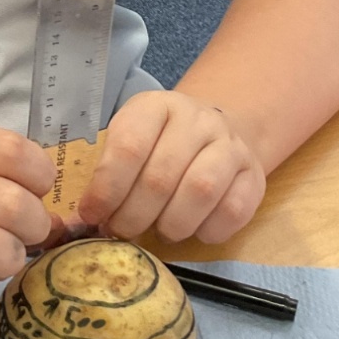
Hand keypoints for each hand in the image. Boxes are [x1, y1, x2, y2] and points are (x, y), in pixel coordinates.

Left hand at [76, 91, 265, 243]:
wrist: (216, 133)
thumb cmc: (160, 144)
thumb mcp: (129, 139)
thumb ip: (107, 173)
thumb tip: (83, 219)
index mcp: (158, 107)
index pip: (129, 147)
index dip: (106, 189)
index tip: (92, 215)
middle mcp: (199, 120)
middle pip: (161, 177)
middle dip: (133, 216)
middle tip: (121, 232)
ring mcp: (231, 146)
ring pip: (200, 192)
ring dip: (171, 225)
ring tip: (158, 231)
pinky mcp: (254, 176)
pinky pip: (233, 211)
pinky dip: (207, 231)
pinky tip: (193, 230)